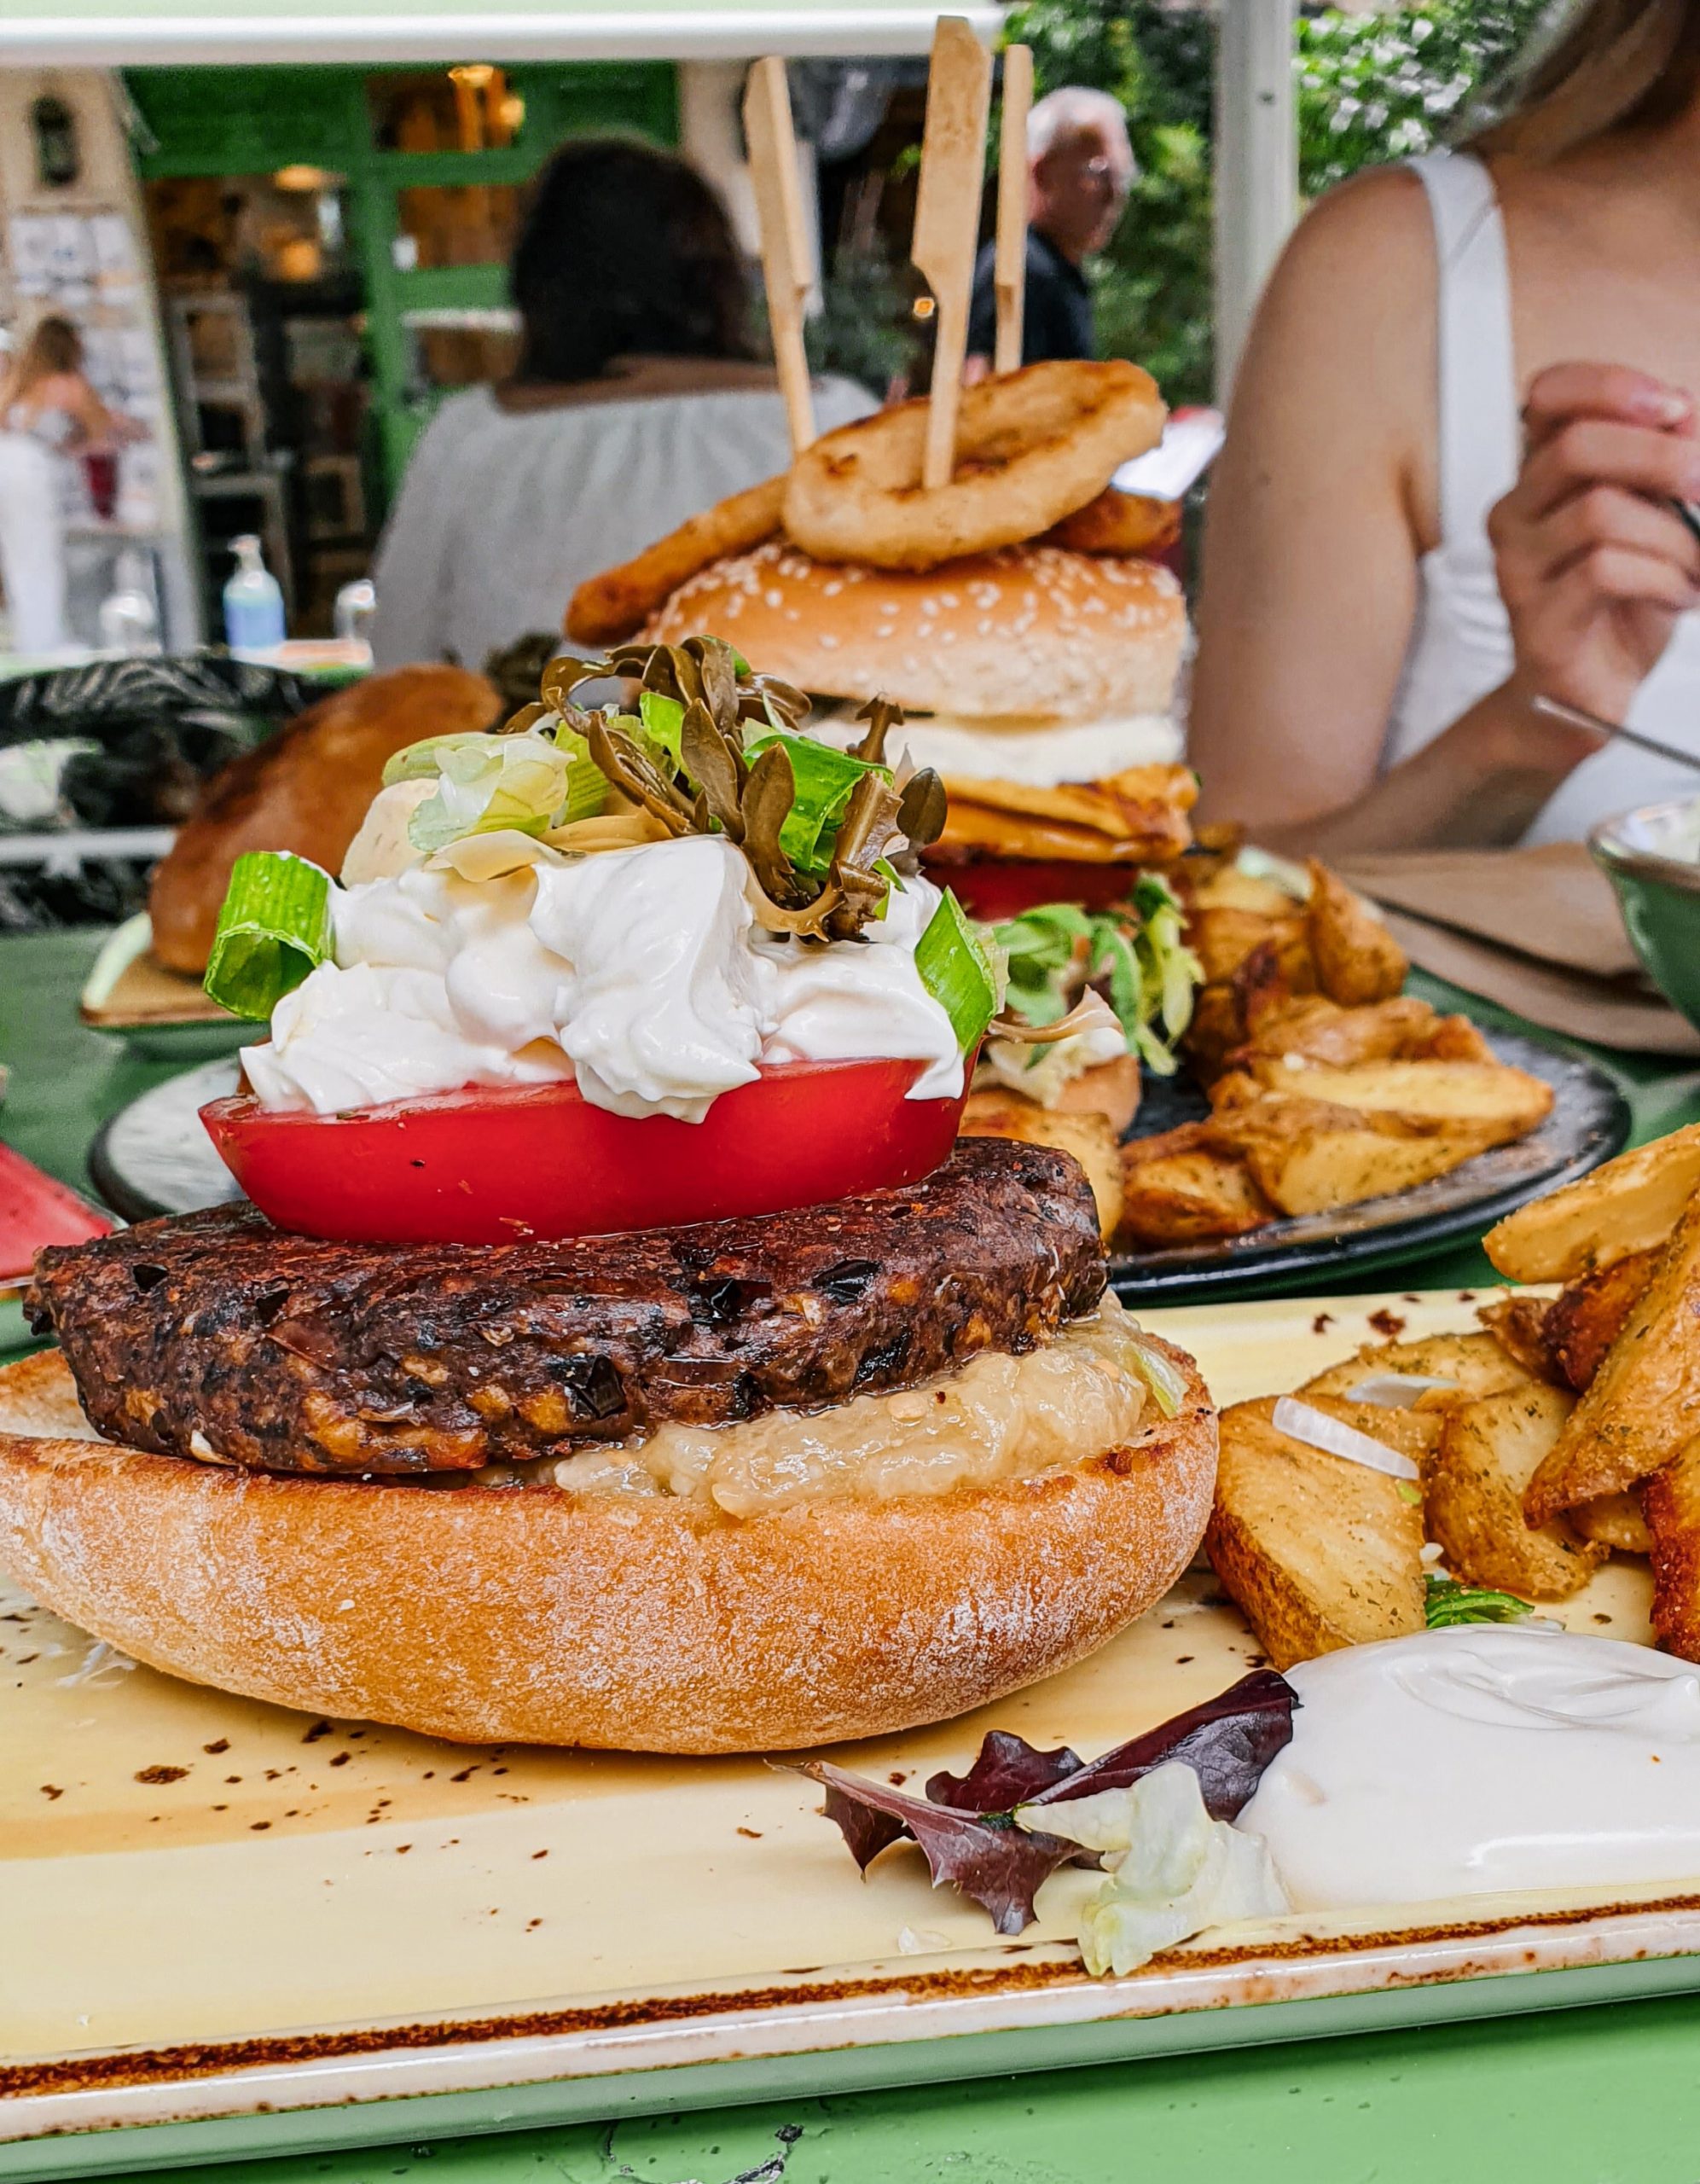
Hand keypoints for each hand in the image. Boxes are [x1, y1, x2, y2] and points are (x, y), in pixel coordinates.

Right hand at [1487, 362, 1699, 726]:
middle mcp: (1515, 515)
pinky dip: (1663, 579)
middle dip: (1660, 456)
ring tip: (1696, 567)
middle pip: (1576, 445)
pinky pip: (1605, 571)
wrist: (1582, 698)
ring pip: (1598, 511)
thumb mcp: (1653, 516)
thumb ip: (1663, 464)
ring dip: (1674, 537)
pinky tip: (1679, 598)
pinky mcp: (1537, 621)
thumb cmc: (1619, 602)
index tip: (1675, 407)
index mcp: (1541, 477)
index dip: (1611, 386)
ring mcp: (1517, 570)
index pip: (1549, 395)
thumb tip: (1690, 420)